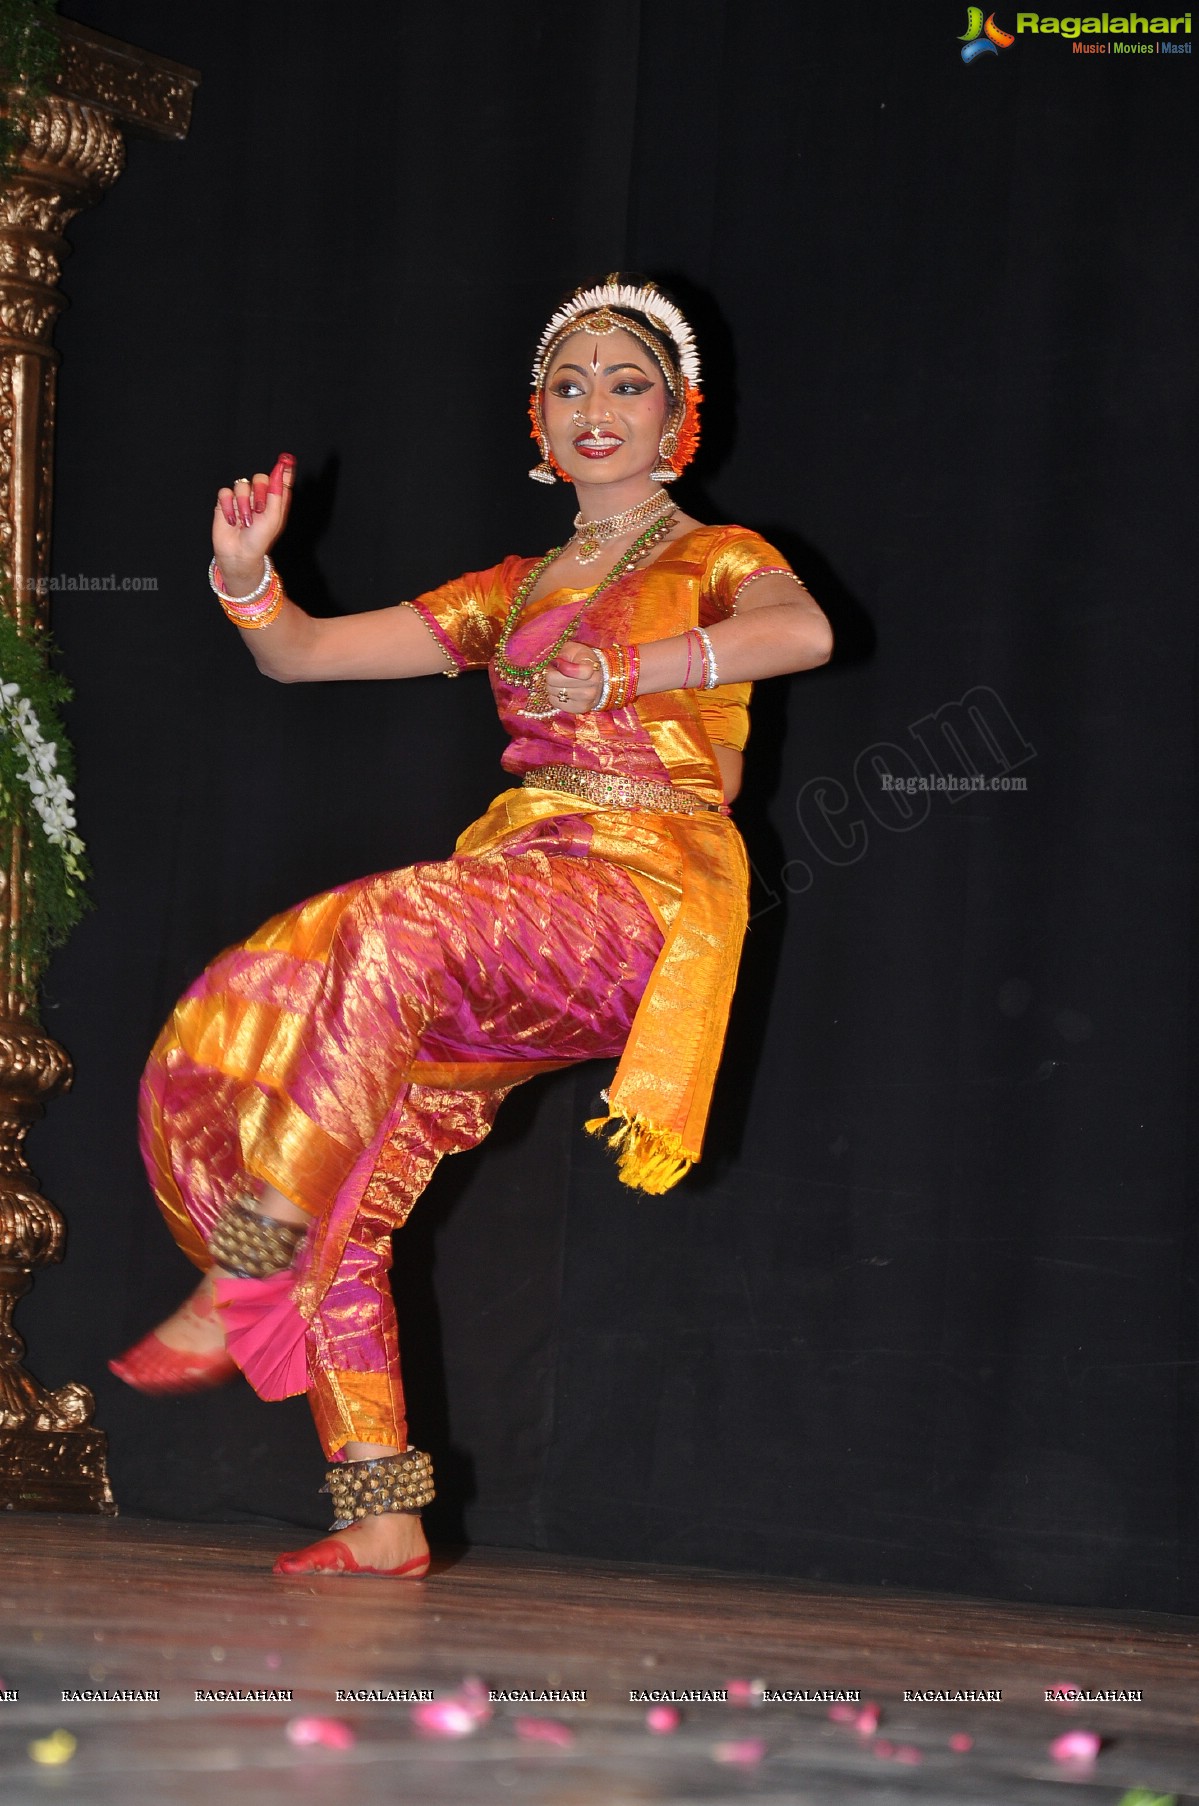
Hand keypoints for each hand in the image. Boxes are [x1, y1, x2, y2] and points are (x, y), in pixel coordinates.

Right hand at [212, 453, 295, 585]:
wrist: (239, 553)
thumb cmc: (259, 539)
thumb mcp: (273, 516)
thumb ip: (277, 492)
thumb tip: (283, 468)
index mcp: (274, 501)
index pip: (280, 479)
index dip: (283, 469)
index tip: (286, 459)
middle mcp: (259, 497)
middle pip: (260, 478)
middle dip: (259, 492)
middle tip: (259, 509)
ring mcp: (242, 499)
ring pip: (241, 484)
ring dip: (244, 504)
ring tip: (245, 521)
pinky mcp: (225, 503)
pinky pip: (225, 492)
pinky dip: (229, 507)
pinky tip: (232, 520)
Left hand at [548, 639, 603, 712]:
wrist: (598, 678)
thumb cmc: (583, 660)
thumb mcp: (576, 649)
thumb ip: (565, 652)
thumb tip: (557, 664)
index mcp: (592, 669)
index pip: (577, 671)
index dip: (562, 666)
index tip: (560, 662)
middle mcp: (591, 687)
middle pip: (555, 681)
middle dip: (552, 673)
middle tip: (556, 670)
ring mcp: (586, 700)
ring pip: (553, 692)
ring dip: (552, 685)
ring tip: (560, 679)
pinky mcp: (579, 709)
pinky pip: (555, 702)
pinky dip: (555, 695)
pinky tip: (562, 689)